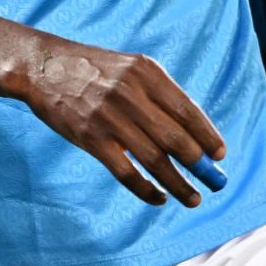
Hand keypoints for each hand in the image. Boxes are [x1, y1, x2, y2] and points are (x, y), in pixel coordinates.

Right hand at [22, 37, 226, 207]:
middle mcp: (132, 93)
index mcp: (147, 73)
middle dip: (199, 164)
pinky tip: (158, 197)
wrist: (45, 67)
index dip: (207, 135)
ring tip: (192, 198)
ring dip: (178, 183)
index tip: (220, 155)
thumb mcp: (131, 68)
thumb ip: (159, 94)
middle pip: (176, 138)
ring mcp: (111, 117)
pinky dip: (146, 189)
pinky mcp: (92, 138)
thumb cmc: (94, 69)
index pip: (188, 109)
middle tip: (213, 182)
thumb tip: (192, 132)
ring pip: (155, 160)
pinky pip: (126, 172)